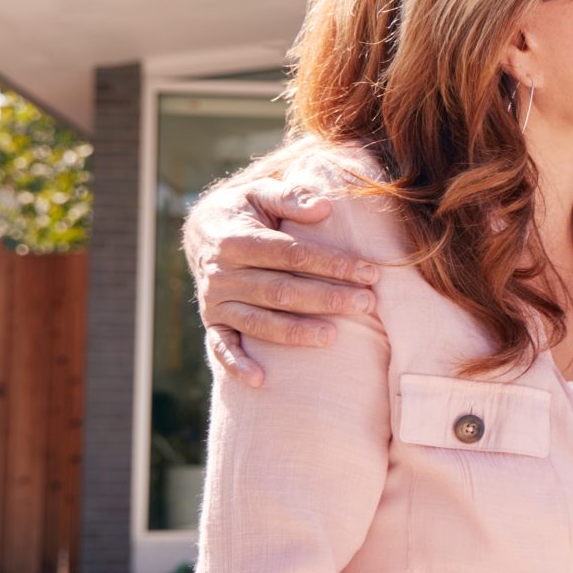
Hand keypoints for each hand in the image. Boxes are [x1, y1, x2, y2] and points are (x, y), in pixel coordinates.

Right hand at [188, 178, 379, 387]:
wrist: (202, 229)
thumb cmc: (244, 210)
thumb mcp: (260, 192)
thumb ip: (290, 197)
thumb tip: (324, 206)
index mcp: (236, 240)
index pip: (292, 254)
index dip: (332, 263)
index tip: (370, 272)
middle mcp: (223, 274)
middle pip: (281, 290)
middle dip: (326, 298)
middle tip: (366, 304)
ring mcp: (216, 301)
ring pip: (259, 321)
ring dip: (295, 332)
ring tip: (333, 337)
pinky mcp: (212, 321)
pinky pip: (220, 346)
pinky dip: (236, 364)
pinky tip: (261, 380)